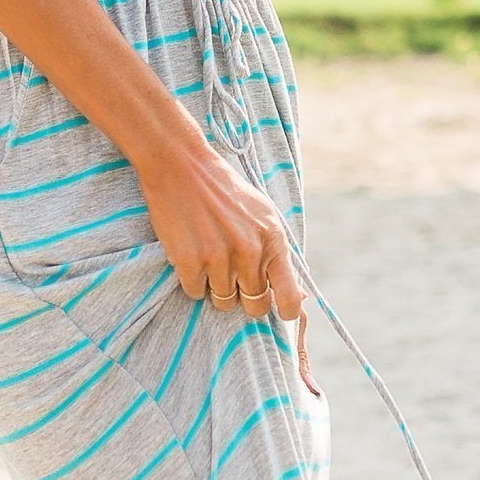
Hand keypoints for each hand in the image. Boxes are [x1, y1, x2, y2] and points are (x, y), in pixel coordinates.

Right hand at [136, 126, 305, 338]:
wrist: (182, 166)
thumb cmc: (225, 192)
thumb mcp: (263, 216)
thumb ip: (276, 253)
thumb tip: (296, 295)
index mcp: (273, 239)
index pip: (290, 297)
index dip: (286, 312)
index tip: (279, 313)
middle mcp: (249, 251)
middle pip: (255, 305)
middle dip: (245, 299)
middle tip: (233, 281)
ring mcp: (218, 258)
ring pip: (223, 302)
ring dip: (216, 288)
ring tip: (209, 259)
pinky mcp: (189, 262)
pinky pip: (195, 293)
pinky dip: (192, 281)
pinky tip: (191, 255)